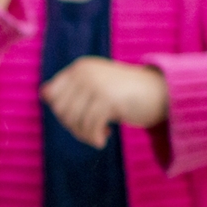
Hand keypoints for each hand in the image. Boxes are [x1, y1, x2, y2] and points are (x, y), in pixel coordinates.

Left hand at [40, 57, 166, 148]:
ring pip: (74, 120)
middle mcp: (85, 73)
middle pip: (61, 109)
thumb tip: (43, 93)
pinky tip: (104, 138)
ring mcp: (96, 84)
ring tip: (97, 136)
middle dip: (73, 126)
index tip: (79, 118)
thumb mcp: (96, 88)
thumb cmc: (126, 94)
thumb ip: (72, 90)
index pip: (52, 95)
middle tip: (91, 131)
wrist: (162, 93)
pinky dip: (94, 137)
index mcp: (80, 68)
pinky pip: (90, 125)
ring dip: (84, 134)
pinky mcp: (109, 99)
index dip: (62, 112)